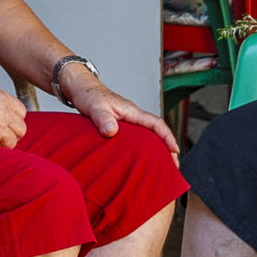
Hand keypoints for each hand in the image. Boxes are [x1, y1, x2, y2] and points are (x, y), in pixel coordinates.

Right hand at [0, 87, 27, 147]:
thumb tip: (5, 116)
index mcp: (1, 97)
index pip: (21, 112)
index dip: (14, 120)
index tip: (8, 124)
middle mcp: (2, 111)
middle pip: (21, 128)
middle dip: (12, 133)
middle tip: (0, 135)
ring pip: (13, 141)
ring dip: (3, 143)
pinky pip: (0, 150)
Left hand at [64, 68, 180, 157]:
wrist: (81, 89)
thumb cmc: (89, 95)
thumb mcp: (95, 107)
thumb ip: (103, 119)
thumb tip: (112, 132)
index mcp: (132, 111)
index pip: (155, 123)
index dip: (167, 137)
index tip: (175, 151)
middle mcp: (133, 116)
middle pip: (156, 132)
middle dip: (167, 147)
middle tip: (173, 166)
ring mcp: (127, 121)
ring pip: (148, 135)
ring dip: (157, 148)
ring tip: (161, 167)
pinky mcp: (120, 126)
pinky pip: (137, 137)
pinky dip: (143, 148)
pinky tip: (139, 159)